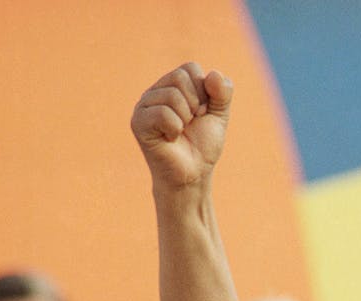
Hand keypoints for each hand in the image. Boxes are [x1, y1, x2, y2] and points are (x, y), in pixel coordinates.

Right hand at [131, 62, 232, 190]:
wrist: (193, 173)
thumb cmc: (202, 145)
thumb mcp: (219, 115)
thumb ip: (222, 93)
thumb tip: (214, 73)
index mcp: (172, 86)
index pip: (190, 68)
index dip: (204, 91)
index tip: (202, 112)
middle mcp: (155, 92)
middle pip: (180, 77)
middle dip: (196, 103)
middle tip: (191, 122)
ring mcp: (143, 106)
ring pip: (172, 96)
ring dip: (186, 118)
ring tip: (181, 131)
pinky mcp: (138, 122)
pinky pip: (163, 114)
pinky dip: (175, 128)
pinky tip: (170, 138)